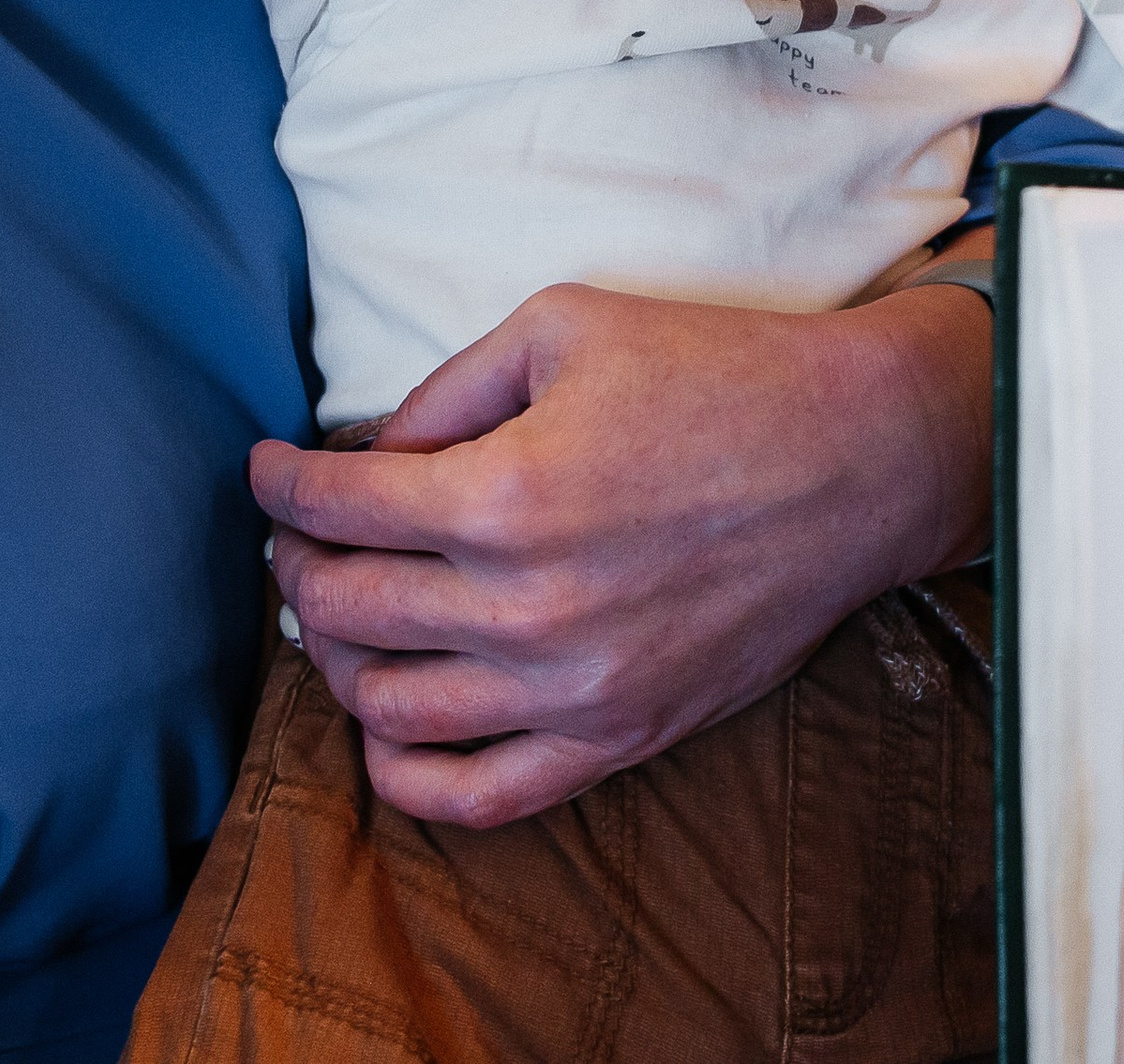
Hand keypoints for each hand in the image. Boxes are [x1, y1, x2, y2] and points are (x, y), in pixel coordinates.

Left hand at [250, 272, 991, 827]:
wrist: (855, 459)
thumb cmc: (716, 373)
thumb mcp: (566, 326)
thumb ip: (450, 388)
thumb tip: (374, 452)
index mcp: (506, 490)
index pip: (337, 507)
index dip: (281, 484)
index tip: (267, 469)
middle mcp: (526, 604)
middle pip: (346, 611)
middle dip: (298, 567)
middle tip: (299, 539)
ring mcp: (572, 686)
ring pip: (392, 709)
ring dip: (342, 662)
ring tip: (346, 616)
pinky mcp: (619, 736)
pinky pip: (480, 795)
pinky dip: (409, 772)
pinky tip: (390, 727)